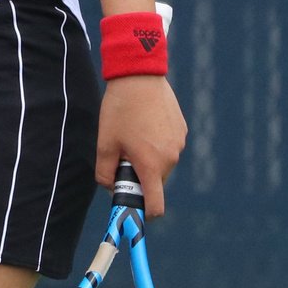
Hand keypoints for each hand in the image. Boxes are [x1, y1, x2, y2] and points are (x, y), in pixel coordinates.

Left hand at [96, 75, 186, 216]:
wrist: (140, 76)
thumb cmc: (120, 110)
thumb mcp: (105, 143)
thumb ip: (105, 173)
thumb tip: (110, 187)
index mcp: (151, 165)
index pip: (156, 205)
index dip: (145, 212)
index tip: (133, 206)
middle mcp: (170, 158)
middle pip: (156, 182)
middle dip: (141, 177)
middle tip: (124, 155)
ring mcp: (179, 143)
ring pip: (162, 164)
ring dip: (149, 159)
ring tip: (134, 134)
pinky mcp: (182, 130)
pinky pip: (169, 147)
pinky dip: (157, 144)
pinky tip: (145, 124)